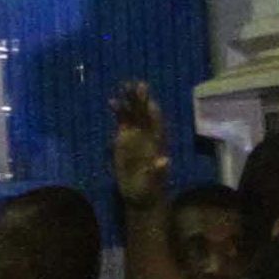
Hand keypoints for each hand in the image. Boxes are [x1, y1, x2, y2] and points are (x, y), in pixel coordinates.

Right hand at [110, 80, 170, 208]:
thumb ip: (158, 171)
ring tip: (123, 85)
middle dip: (141, 100)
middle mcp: (147, 136)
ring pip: (133, 114)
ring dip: (129, 100)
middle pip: (144, 114)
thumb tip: (165, 161)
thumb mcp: (154, 182)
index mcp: (157, 143)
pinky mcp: (124, 140)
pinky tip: (112, 101)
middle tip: (137, 84)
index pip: (157, 123)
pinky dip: (119, 111)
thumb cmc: (150, 189)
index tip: (149, 100)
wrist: (139, 195)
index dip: (153, 112)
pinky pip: (122, 121)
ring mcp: (135, 136)